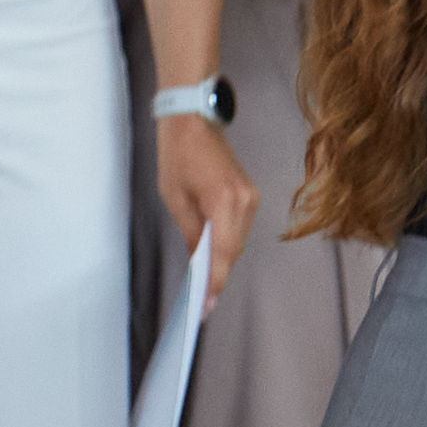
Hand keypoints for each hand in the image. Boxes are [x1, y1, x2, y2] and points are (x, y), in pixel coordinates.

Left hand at [155, 112, 260, 300]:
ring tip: (204, 278)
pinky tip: (212, 251)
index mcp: (223, 202)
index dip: (215, 282)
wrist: (194, 120)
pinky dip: (227, 242)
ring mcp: (251, 197)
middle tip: (201, 299)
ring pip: (238, 240)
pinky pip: (240, 227)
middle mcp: (245, 201)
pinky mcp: (250, 193)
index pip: (223, 254)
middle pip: (234, 250)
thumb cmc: (178, 156)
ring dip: (223, 258)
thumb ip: (190, 233)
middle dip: (218, 273)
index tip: (206, 306)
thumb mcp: (175, 198)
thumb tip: (198, 263)